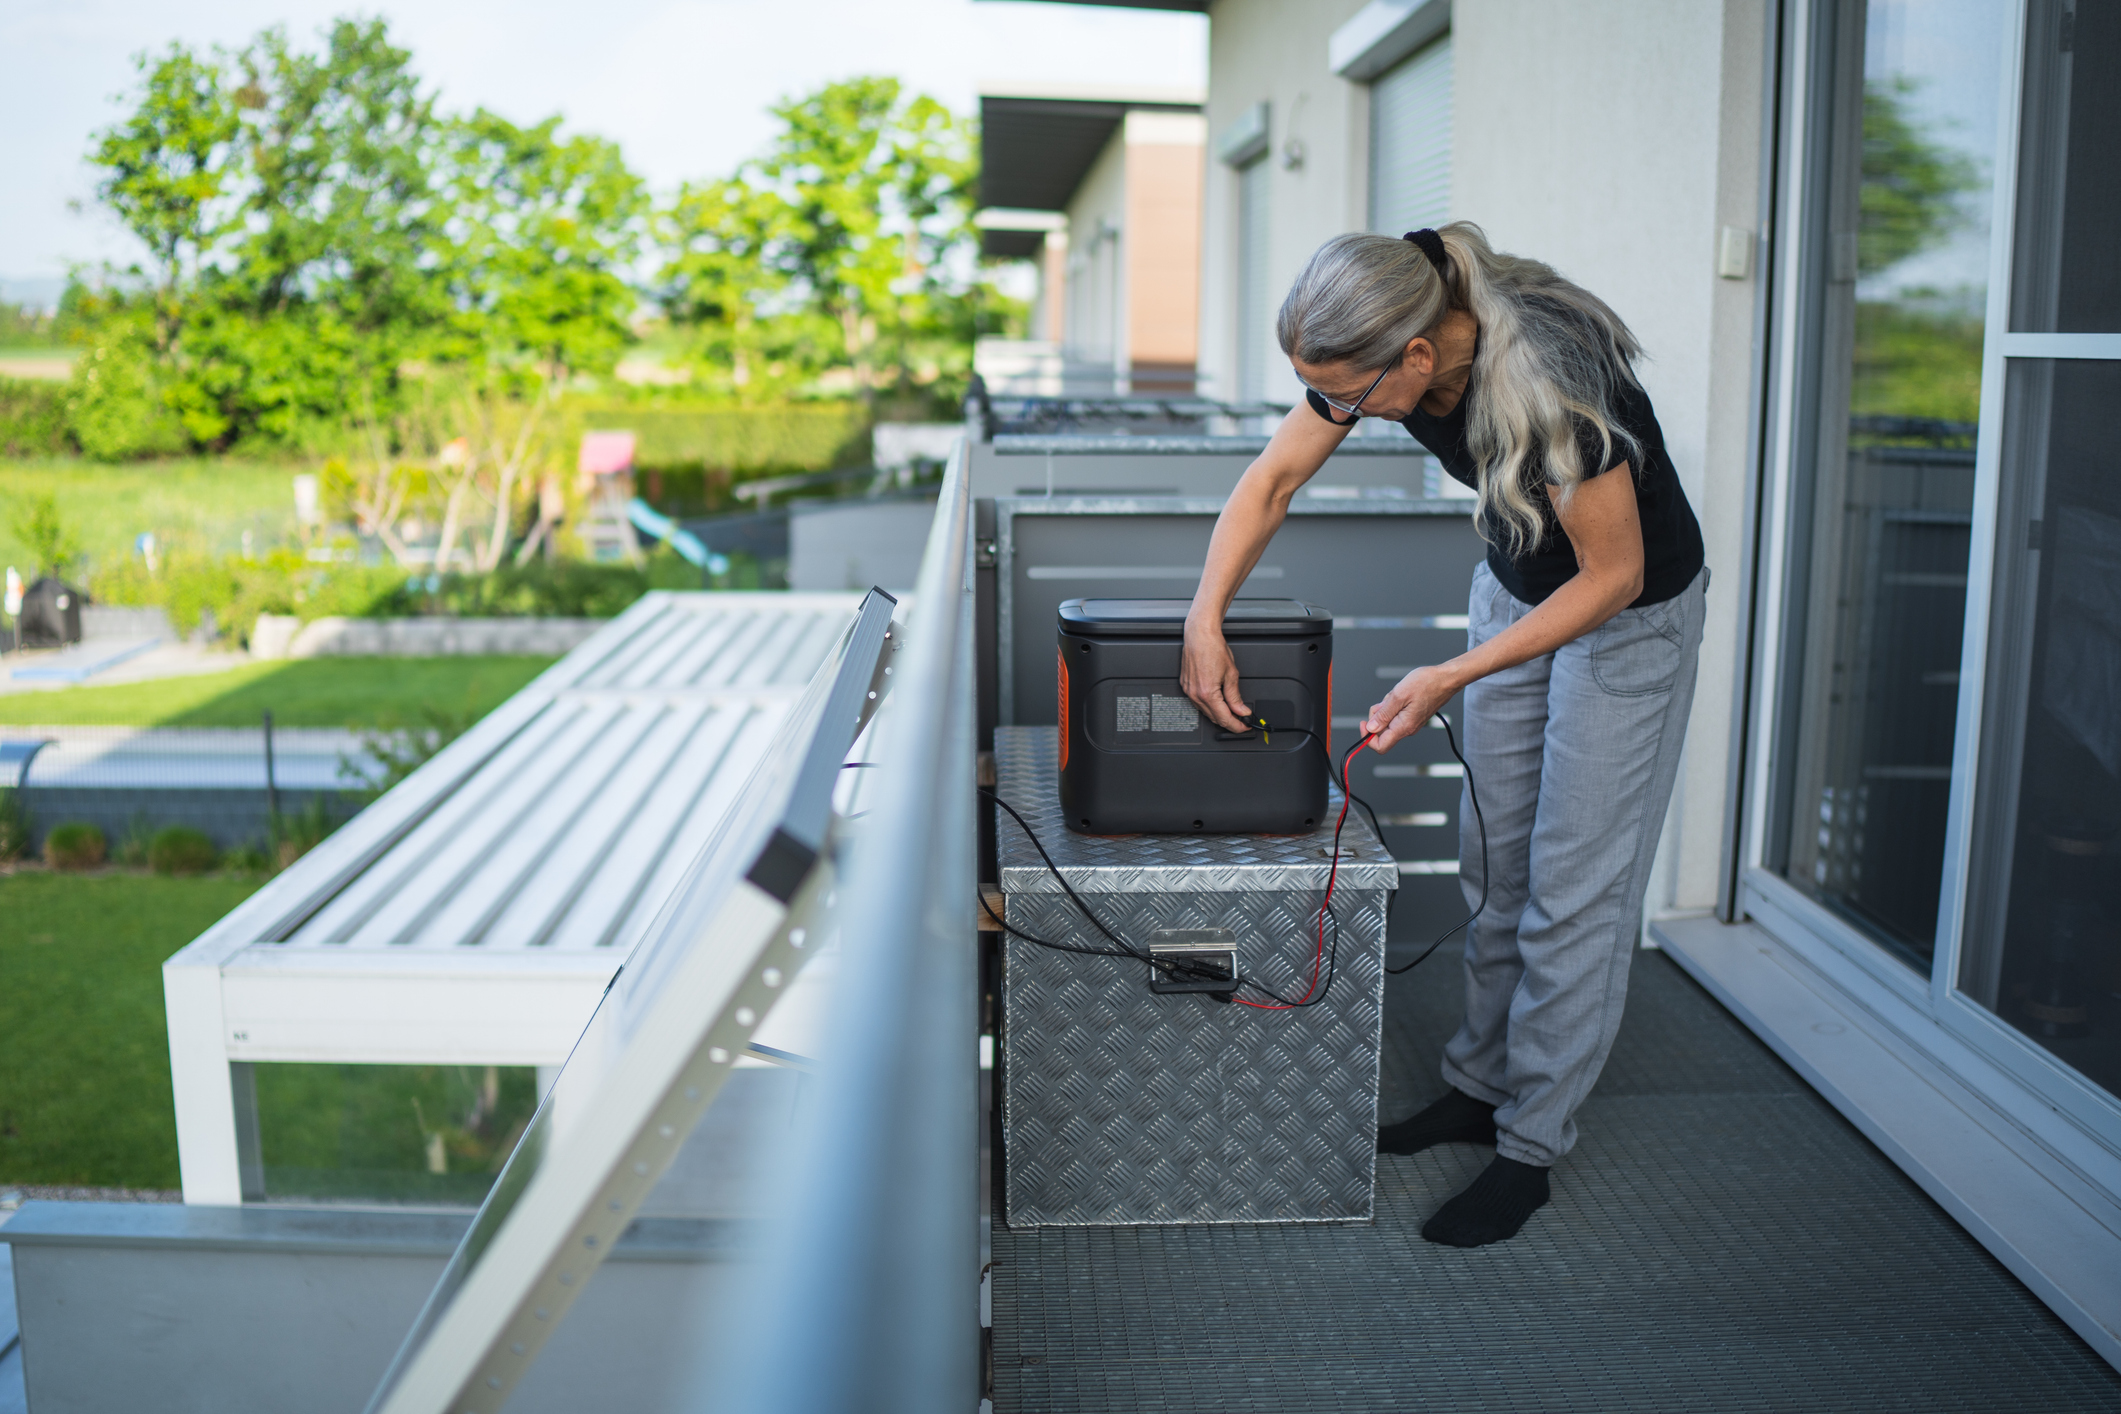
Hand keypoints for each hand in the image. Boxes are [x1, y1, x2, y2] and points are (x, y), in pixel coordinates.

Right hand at [1180, 617, 1251, 732]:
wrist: (1200, 635)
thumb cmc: (1213, 648)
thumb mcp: (1231, 674)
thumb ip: (1235, 696)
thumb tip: (1241, 710)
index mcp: (1207, 693)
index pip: (1224, 718)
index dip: (1237, 725)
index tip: (1245, 726)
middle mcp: (1195, 694)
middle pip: (1214, 718)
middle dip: (1229, 721)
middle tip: (1242, 720)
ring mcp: (1188, 691)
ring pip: (1205, 712)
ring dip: (1219, 714)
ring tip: (1232, 711)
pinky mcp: (1186, 686)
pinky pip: (1198, 703)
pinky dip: (1210, 706)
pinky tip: (1218, 702)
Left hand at [1363, 664, 1458, 751]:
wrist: (1446, 679)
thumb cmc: (1427, 684)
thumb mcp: (1399, 696)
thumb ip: (1383, 714)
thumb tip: (1371, 728)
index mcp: (1404, 727)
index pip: (1380, 746)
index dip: (1367, 738)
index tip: (1364, 724)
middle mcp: (1408, 728)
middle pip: (1382, 732)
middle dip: (1377, 716)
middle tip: (1384, 702)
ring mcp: (1411, 723)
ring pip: (1388, 721)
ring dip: (1386, 708)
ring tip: (1397, 695)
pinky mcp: (1413, 716)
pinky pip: (1396, 715)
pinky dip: (1394, 705)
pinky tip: (1401, 695)